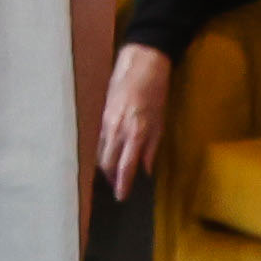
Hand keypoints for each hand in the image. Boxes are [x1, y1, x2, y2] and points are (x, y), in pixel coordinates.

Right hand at [91, 41, 172, 196]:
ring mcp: (107, 122)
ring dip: (106, 166)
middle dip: (110, 178)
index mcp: (135, 132)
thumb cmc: (156, 90)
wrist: (140, 62)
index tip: (121, 197)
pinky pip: (100, 140)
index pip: (125, 166)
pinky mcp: (102, 115)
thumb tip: (147, 170)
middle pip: (107, 163)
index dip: (122, 184)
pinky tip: (109, 154)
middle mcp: (117, 130)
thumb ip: (152, 147)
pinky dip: (103, 151)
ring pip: (100, 152)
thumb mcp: (161, 121)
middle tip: (117, 187)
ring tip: (112, 175)